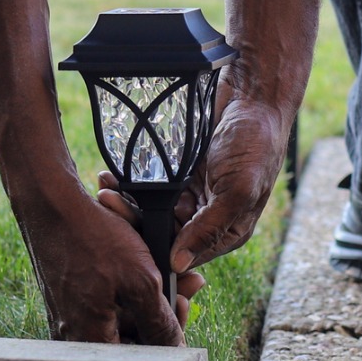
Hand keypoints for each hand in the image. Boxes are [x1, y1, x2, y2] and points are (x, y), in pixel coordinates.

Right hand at [12, 192, 185, 345]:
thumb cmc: (93, 241)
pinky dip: (128, 281)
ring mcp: (68, 314)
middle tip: (186, 283)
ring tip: (170, 267)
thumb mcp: (139, 281)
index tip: (183, 303)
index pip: (142, 356)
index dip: (169, 333)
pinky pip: (106, 296)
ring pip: (122, 313)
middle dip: (163, 307)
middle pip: (132, 335)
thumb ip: (159, 321)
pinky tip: (144, 261)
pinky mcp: (67, 295)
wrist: (51, 205)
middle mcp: (74, 334)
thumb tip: (176, 348)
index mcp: (90, 339)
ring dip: (150, 292)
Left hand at [117, 63, 292, 271]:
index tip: (125, 238)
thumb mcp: (238, 191)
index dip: (154, 250)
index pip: (185, 255)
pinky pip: (151, 187)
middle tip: (107, 203)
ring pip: (153, 211)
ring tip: (105, 188)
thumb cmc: (256, 144)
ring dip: (128, 203)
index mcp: (228, 231)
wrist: (253, 95)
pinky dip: (131, 184)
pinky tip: (113, 177)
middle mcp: (208, 218)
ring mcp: (192, 195)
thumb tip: (180, 265)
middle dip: (134, 223)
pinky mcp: (179, 175)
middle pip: (164, 234)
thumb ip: (209, 229)